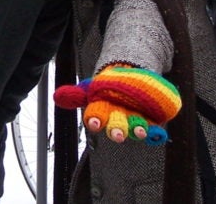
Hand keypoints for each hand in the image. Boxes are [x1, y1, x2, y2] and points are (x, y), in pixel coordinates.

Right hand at [53, 66, 180, 145]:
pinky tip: (158, 134)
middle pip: (116, 126)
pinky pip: (154, 129)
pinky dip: (156, 132)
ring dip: (137, 130)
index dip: (95, 121)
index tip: (93, 124)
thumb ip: (77, 93)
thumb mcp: (92, 87)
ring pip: (135, 127)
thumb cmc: (109, 88)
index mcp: (103, 110)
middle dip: (117, 131)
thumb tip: (57, 97)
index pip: (96, 117)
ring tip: (140, 132)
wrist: (131, 79)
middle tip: (118, 136)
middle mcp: (119, 118)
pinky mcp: (152, 119)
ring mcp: (135, 119)